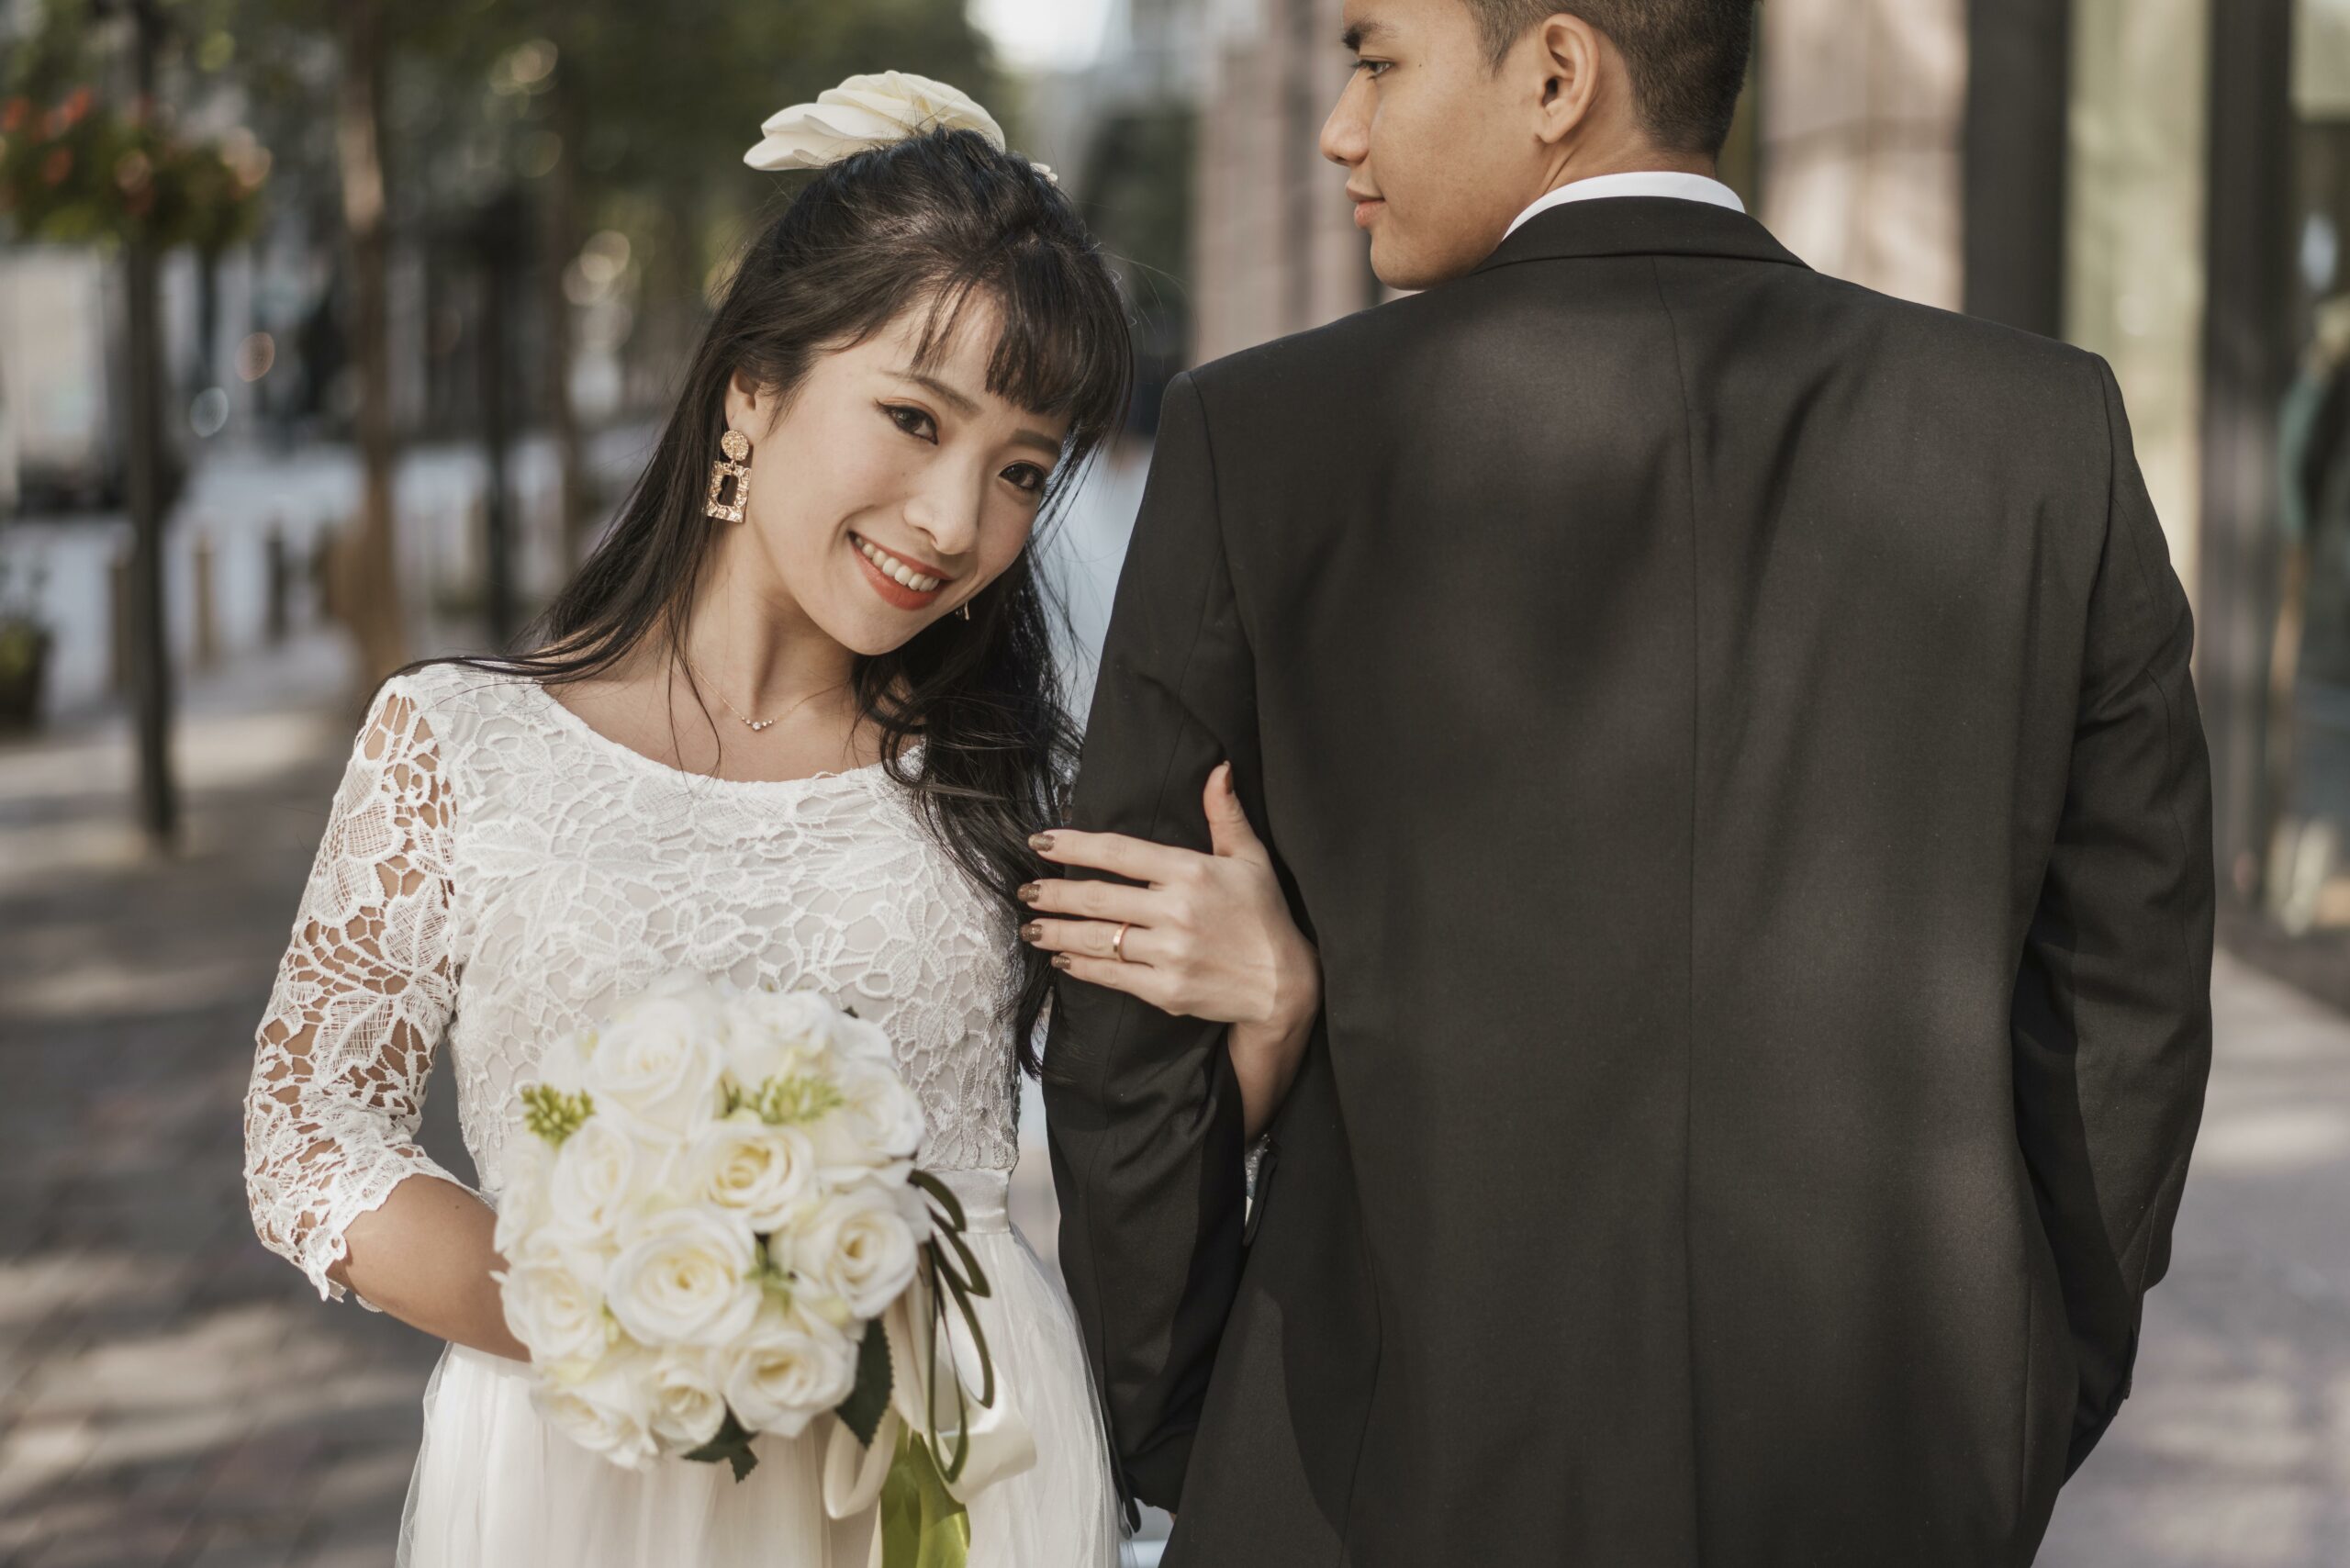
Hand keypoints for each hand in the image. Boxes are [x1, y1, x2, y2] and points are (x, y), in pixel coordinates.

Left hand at [1021, 764, 1318, 1138]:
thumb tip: (1218, 768)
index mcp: (1191, 872)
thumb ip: (1226, 814)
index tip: (1041, 842)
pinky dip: (1081, 967)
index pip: (1119, 852)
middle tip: (1026, 889)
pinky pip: (1111, 975)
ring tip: (1030, 927)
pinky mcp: (1164, 990)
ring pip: (1096, 939)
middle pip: (1097, 897)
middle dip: (1054, 893)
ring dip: (1056, 932)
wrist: (1283, 985)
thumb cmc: (1265, 917)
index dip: (1074, 845)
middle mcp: (1175, 911)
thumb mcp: (1251, 859)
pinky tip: (1062, 961)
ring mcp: (1168, 953)